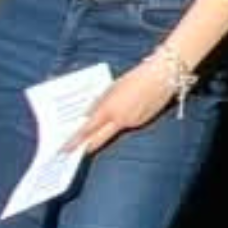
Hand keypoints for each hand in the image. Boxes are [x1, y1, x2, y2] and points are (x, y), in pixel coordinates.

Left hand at [68, 54, 191, 156]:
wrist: (162, 77)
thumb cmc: (137, 77)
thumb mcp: (112, 88)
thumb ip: (100, 102)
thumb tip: (89, 114)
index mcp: (109, 110)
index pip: (87, 130)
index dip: (75, 141)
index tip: (65, 148)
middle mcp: (119, 121)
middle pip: (98, 140)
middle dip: (85, 145)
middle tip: (73, 150)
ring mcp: (132, 124)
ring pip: (112, 133)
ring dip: (103, 133)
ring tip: (96, 129)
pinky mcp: (142, 123)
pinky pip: (126, 126)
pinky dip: (119, 123)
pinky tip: (122, 114)